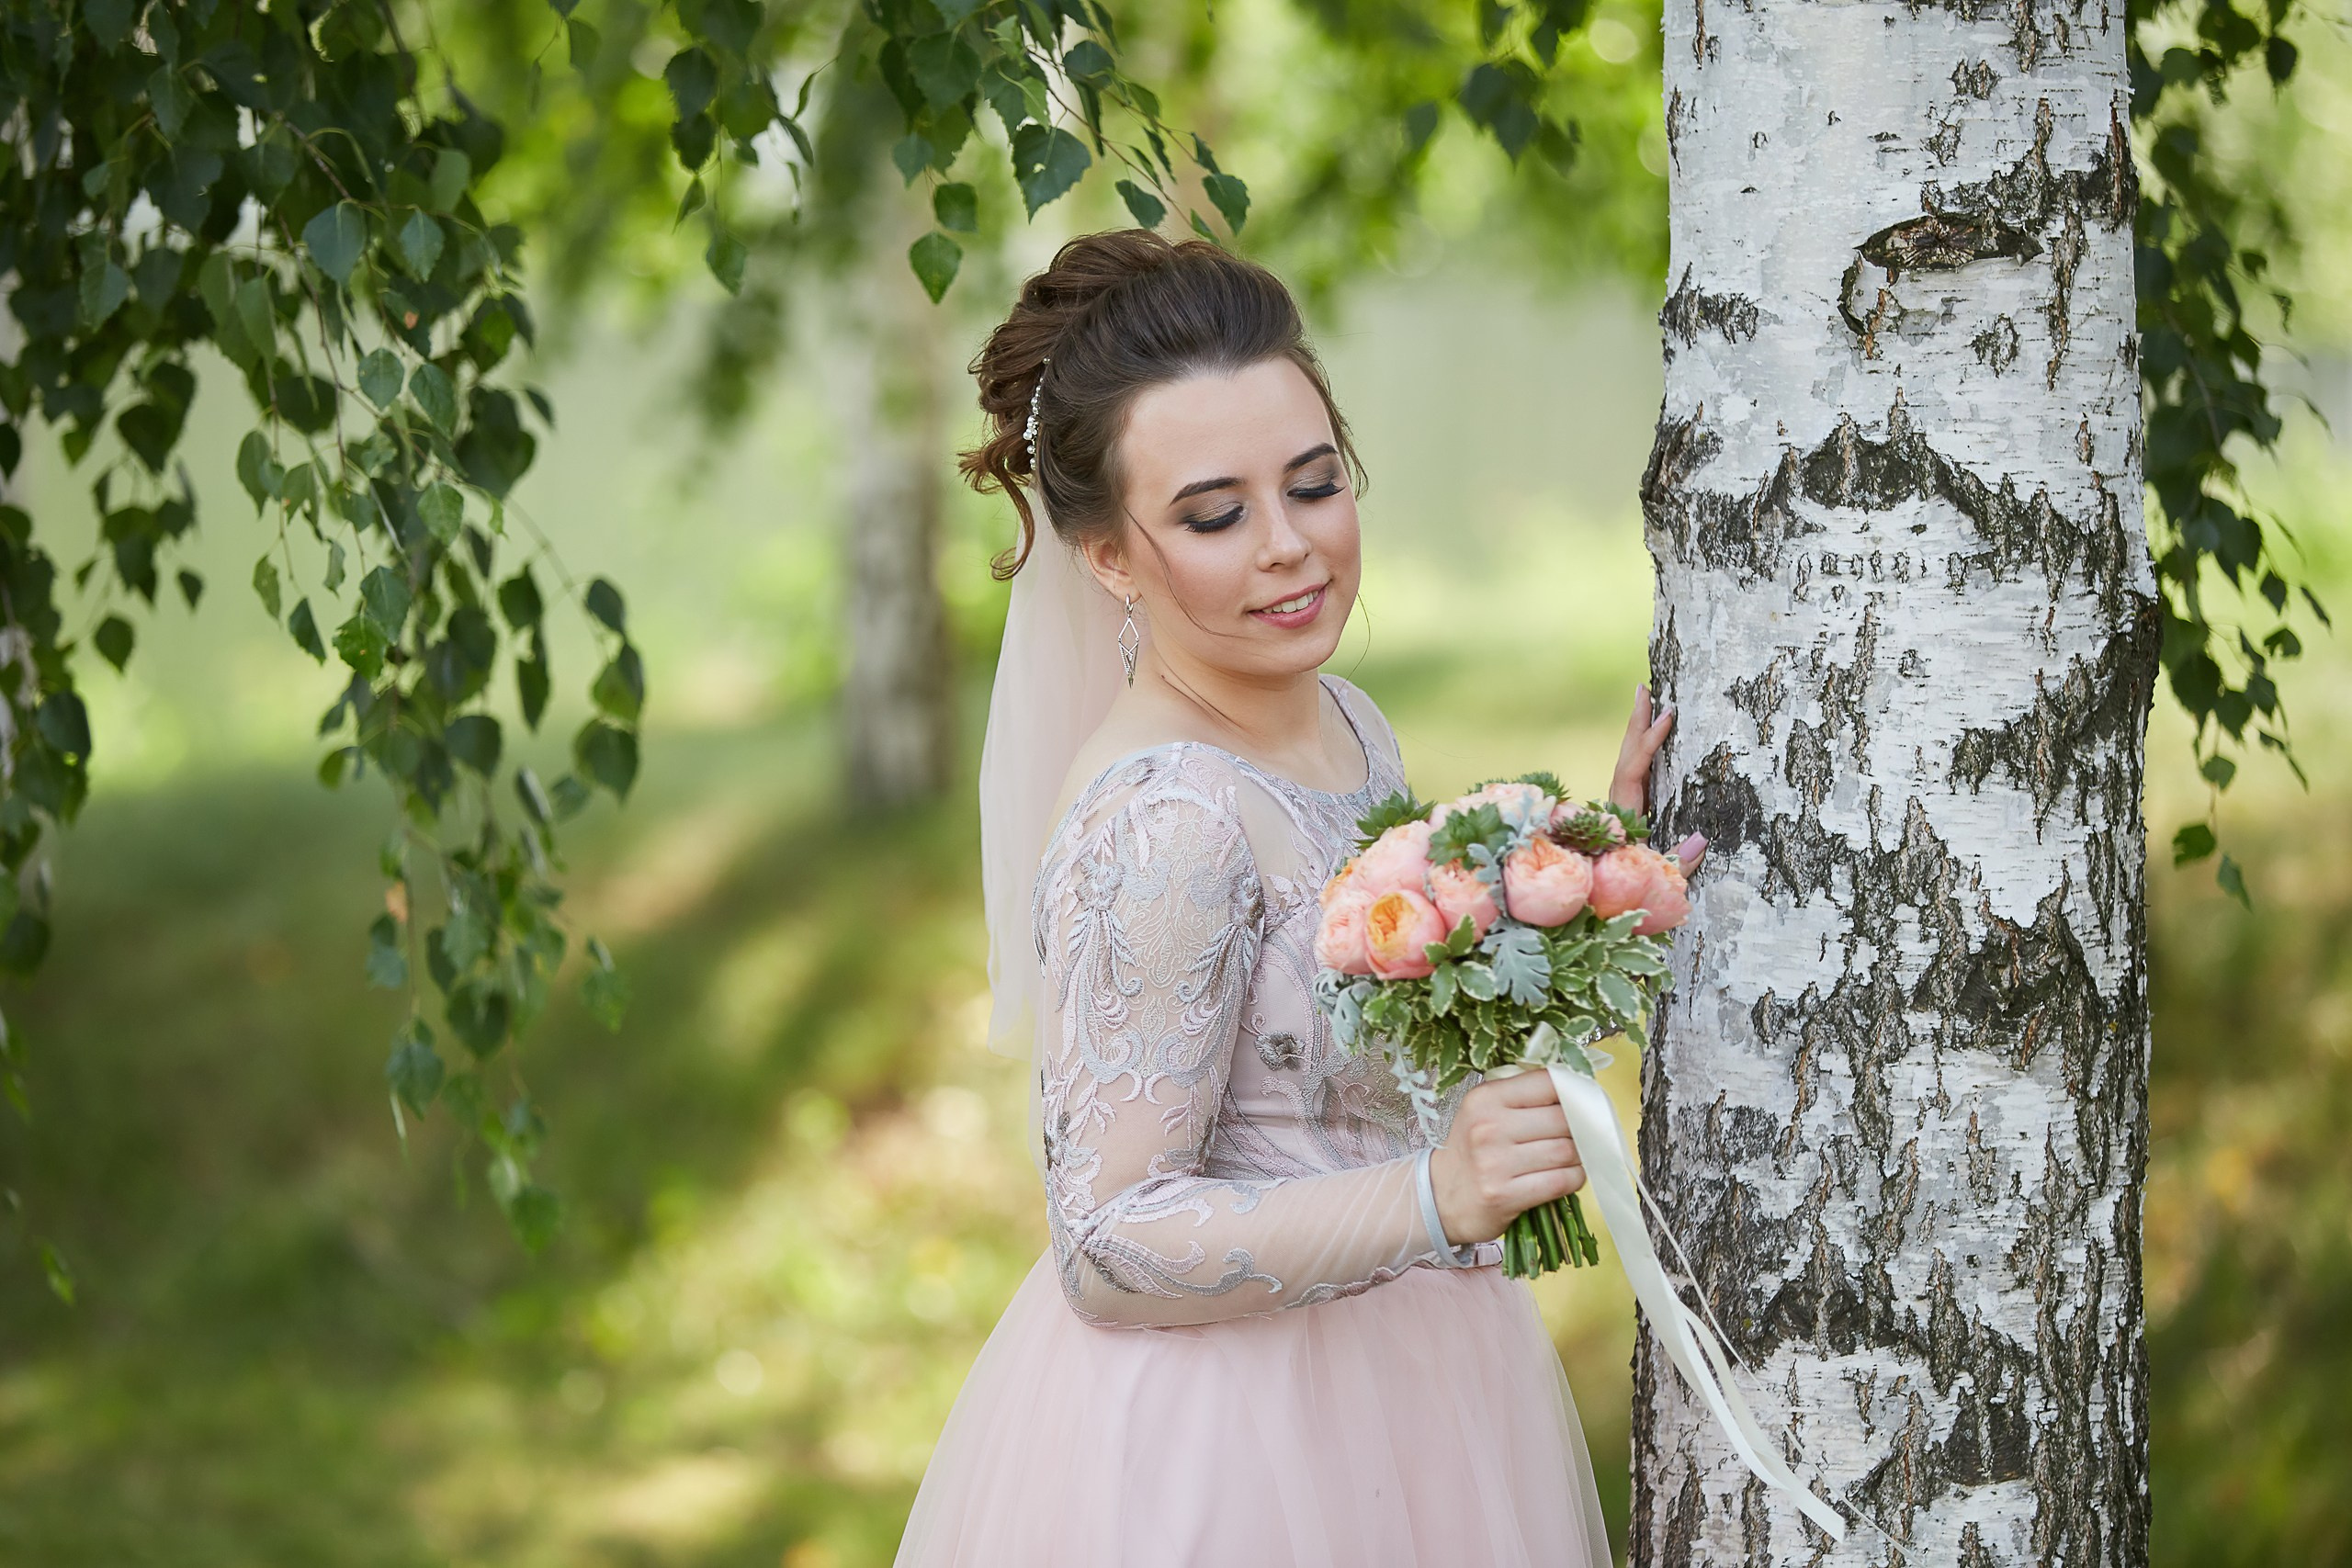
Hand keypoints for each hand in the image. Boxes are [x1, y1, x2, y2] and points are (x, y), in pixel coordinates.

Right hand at [1428, 1071, 1585, 1244]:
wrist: (1439, 1196)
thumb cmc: (1471, 1150)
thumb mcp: (1484, 1111)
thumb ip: (1523, 1097)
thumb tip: (1578, 1090)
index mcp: (1486, 1098)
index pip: (1547, 1082)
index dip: (1575, 1091)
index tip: (1584, 1100)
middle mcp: (1488, 1127)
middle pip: (1563, 1119)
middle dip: (1582, 1127)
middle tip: (1585, 1134)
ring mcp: (1495, 1163)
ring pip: (1566, 1151)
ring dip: (1580, 1156)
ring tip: (1573, 1157)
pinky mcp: (1505, 1195)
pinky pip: (1561, 1181)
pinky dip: (1574, 1178)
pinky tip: (1567, 1176)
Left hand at [1611, 682, 1707, 878]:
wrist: (1603, 905)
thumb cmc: (1632, 893)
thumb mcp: (1657, 880)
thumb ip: (1677, 863)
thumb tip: (1703, 838)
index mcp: (1622, 817)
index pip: (1633, 770)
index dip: (1649, 744)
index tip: (1668, 717)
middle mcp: (1619, 807)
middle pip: (1625, 757)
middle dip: (1636, 723)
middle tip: (1644, 689)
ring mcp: (1622, 808)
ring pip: (1629, 763)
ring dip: (1638, 733)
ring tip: (1648, 700)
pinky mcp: (1629, 813)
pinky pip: (1636, 774)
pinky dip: (1644, 752)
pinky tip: (1654, 738)